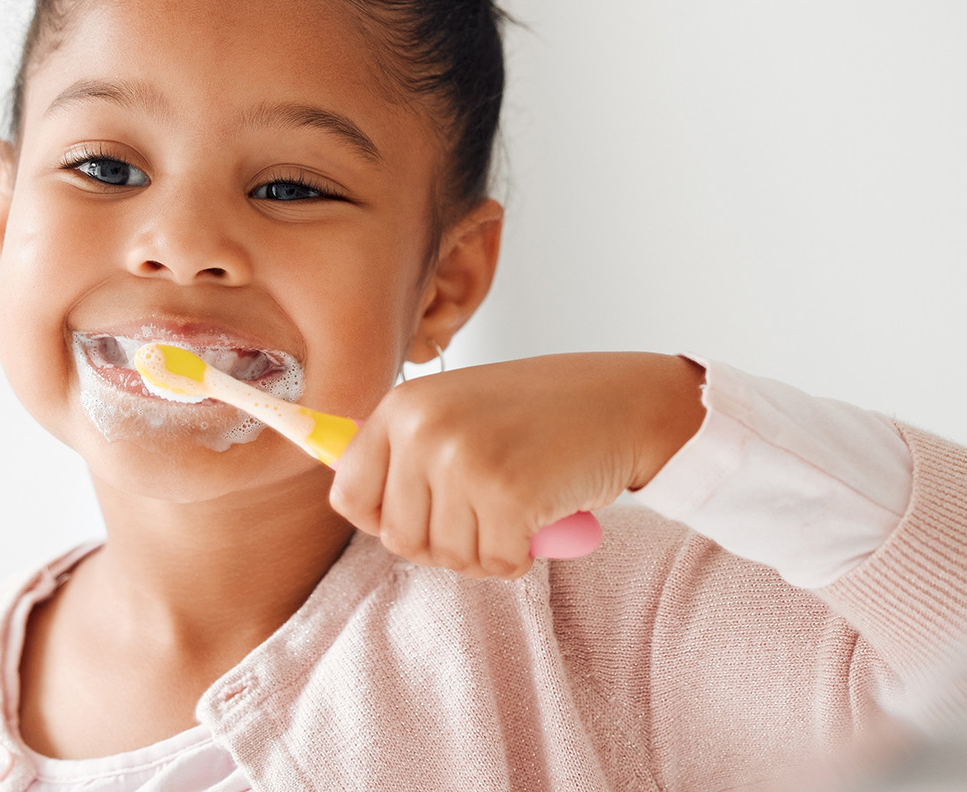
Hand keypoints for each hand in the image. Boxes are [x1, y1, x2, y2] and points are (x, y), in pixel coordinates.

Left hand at [328, 352, 706, 579]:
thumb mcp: (456, 413)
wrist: (623, 402)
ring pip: (448, 558)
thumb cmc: (540, 415)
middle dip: (446, 541)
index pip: (348, 497)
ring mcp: (463, 460)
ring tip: (519, 503)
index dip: (388, 519)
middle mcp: (423, 429)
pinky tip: (542, 514)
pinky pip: (497, 564)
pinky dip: (523, 555)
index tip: (428, 512)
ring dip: (488, 548)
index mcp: (402, 406)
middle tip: (489, 508)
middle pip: (399, 539)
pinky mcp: (507, 494)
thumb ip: (406, 453)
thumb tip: (344, 493)